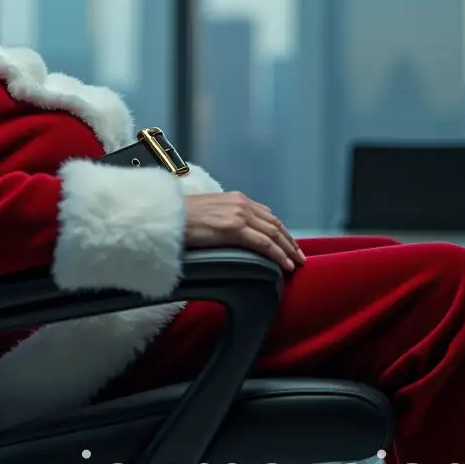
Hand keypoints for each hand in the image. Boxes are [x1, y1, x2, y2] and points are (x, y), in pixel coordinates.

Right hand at [183, 192, 304, 271]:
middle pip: (274, 224)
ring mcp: (239, 215)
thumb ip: (225, 218)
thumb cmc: (181, 218)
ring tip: (296, 262)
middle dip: (289, 241)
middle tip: (298, 255)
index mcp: (236, 198)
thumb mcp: (209, 212)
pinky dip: (277, 255)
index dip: (281, 231)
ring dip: (288, 249)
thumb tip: (233, 234)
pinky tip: (285, 264)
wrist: (166, 216)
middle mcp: (241, 203)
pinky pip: (263, 243)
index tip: (288, 243)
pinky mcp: (234, 228)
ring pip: (273, 234)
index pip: (267, 215)